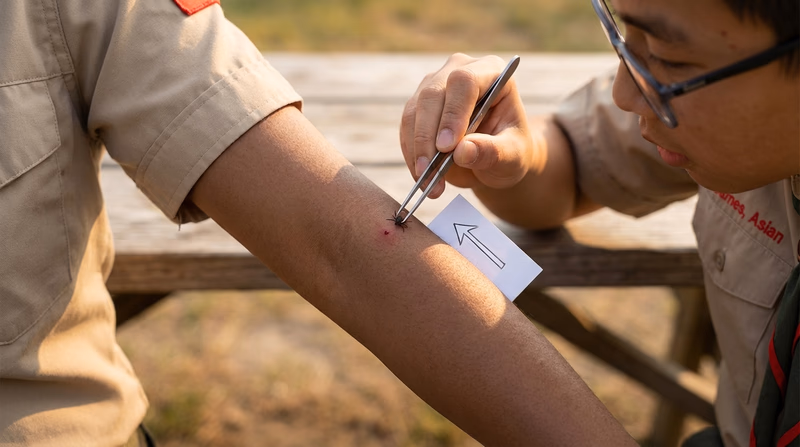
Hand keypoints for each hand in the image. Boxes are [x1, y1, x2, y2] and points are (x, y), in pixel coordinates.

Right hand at [400, 53, 533, 197]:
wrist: (497, 158)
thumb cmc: (511, 151)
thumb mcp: (512, 156)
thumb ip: (493, 152)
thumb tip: (462, 151)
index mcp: (491, 72)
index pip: (465, 82)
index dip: (453, 112)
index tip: (447, 147)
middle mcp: (459, 71)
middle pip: (432, 94)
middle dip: (428, 136)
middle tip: (430, 171)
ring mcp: (435, 85)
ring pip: (414, 111)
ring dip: (417, 150)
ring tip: (429, 183)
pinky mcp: (418, 106)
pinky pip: (406, 128)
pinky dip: (411, 155)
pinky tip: (422, 177)